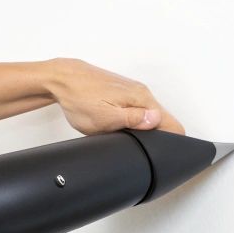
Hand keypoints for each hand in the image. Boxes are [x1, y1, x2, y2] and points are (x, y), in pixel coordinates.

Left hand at [41, 58, 184, 134]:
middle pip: (162, 121)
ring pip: (148, 116)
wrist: (62, 79)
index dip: (170, 142)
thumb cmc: (79, 98)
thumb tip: (157, 119)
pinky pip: (137, 110)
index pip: (172, 124)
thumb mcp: (105, 117)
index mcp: (142, 99)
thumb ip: (134, 119)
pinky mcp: (124, 93)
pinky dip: (132, 121)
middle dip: (155, 137)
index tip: (160, 154)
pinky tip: (118, 126)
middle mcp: (142, 93)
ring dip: (141, 129)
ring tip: (125, 136)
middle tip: (135, 146)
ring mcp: (133, 92)